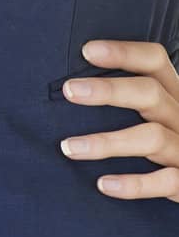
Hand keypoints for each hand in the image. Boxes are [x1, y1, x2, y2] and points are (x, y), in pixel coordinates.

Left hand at [59, 38, 178, 199]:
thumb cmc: (164, 140)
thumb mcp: (156, 112)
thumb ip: (129, 96)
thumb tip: (69, 85)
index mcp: (173, 93)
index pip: (155, 60)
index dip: (124, 52)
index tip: (87, 51)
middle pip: (151, 93)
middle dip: (109, 90)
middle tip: (69, 90)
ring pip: (152, 137)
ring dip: (107, 142)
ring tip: (68, 148)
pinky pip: (165, 181)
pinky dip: (134, 184)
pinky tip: (103, 185)